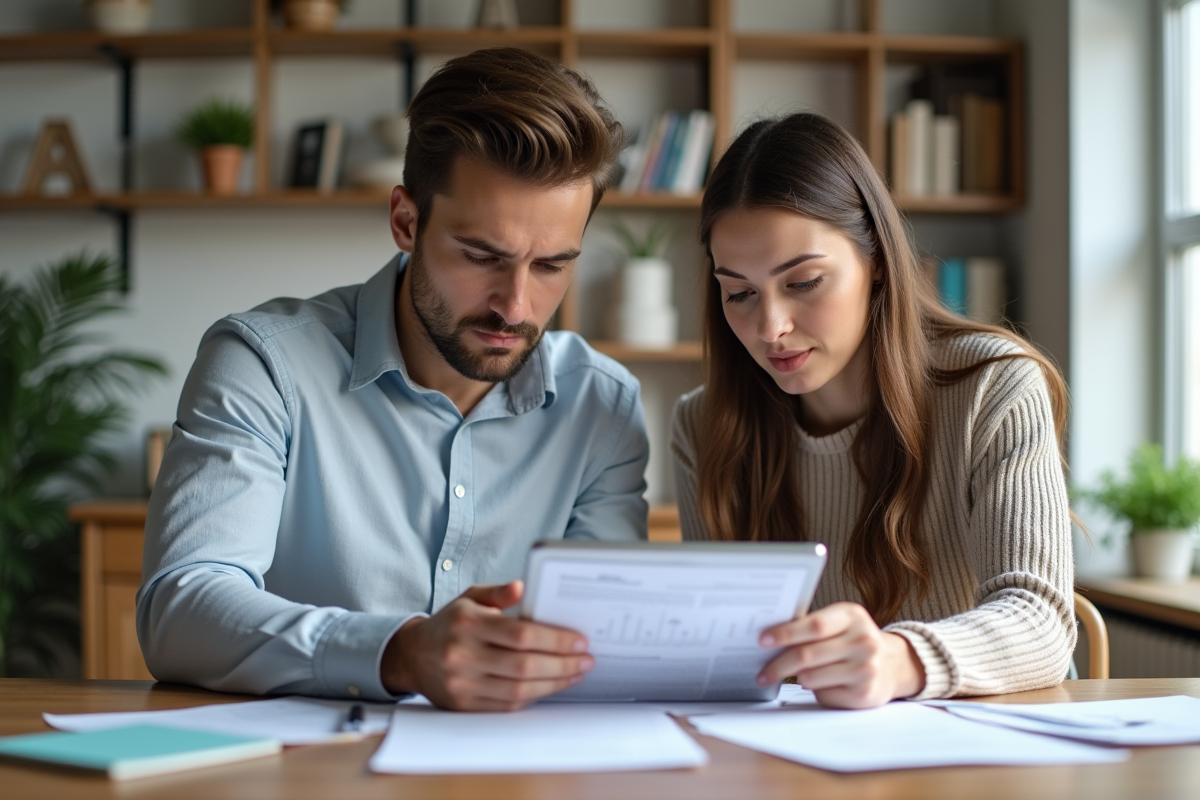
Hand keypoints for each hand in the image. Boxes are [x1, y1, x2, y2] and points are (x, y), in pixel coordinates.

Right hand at [380, 581, 592, 710]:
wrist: (413, 656)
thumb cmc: (451, 623)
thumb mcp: (470, 597)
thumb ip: (498, 592)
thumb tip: (523, 587)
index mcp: (467, 623)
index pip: (520, 635)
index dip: (555, 640)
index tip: (579, 641)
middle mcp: (462, 654)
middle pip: (523, 665)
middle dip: (562, 664)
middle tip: (586, 660)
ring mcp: (462, 683)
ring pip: (518, 689)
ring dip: (554, 683)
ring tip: (575, 673)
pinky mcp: (464, 705)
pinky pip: (507, 704)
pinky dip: (534, 696)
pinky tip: (551, 685)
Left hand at [757, 602, 925, 708]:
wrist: (894, 665)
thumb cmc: (854, 640)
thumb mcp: (840, 622)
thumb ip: (811, 626)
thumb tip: (769, 637)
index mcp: (852, 616)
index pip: (813, 625)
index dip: (785, 633)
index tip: (762, 640)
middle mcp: (863, 641)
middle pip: (807, 655)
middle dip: (778, 665)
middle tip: (762, 673)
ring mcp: (866, 669)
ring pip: (811, 678)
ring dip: (797, 679)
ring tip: (795, 675)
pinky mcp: (864, 694)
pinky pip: (824, 695)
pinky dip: (816, 691)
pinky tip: (823, 684)